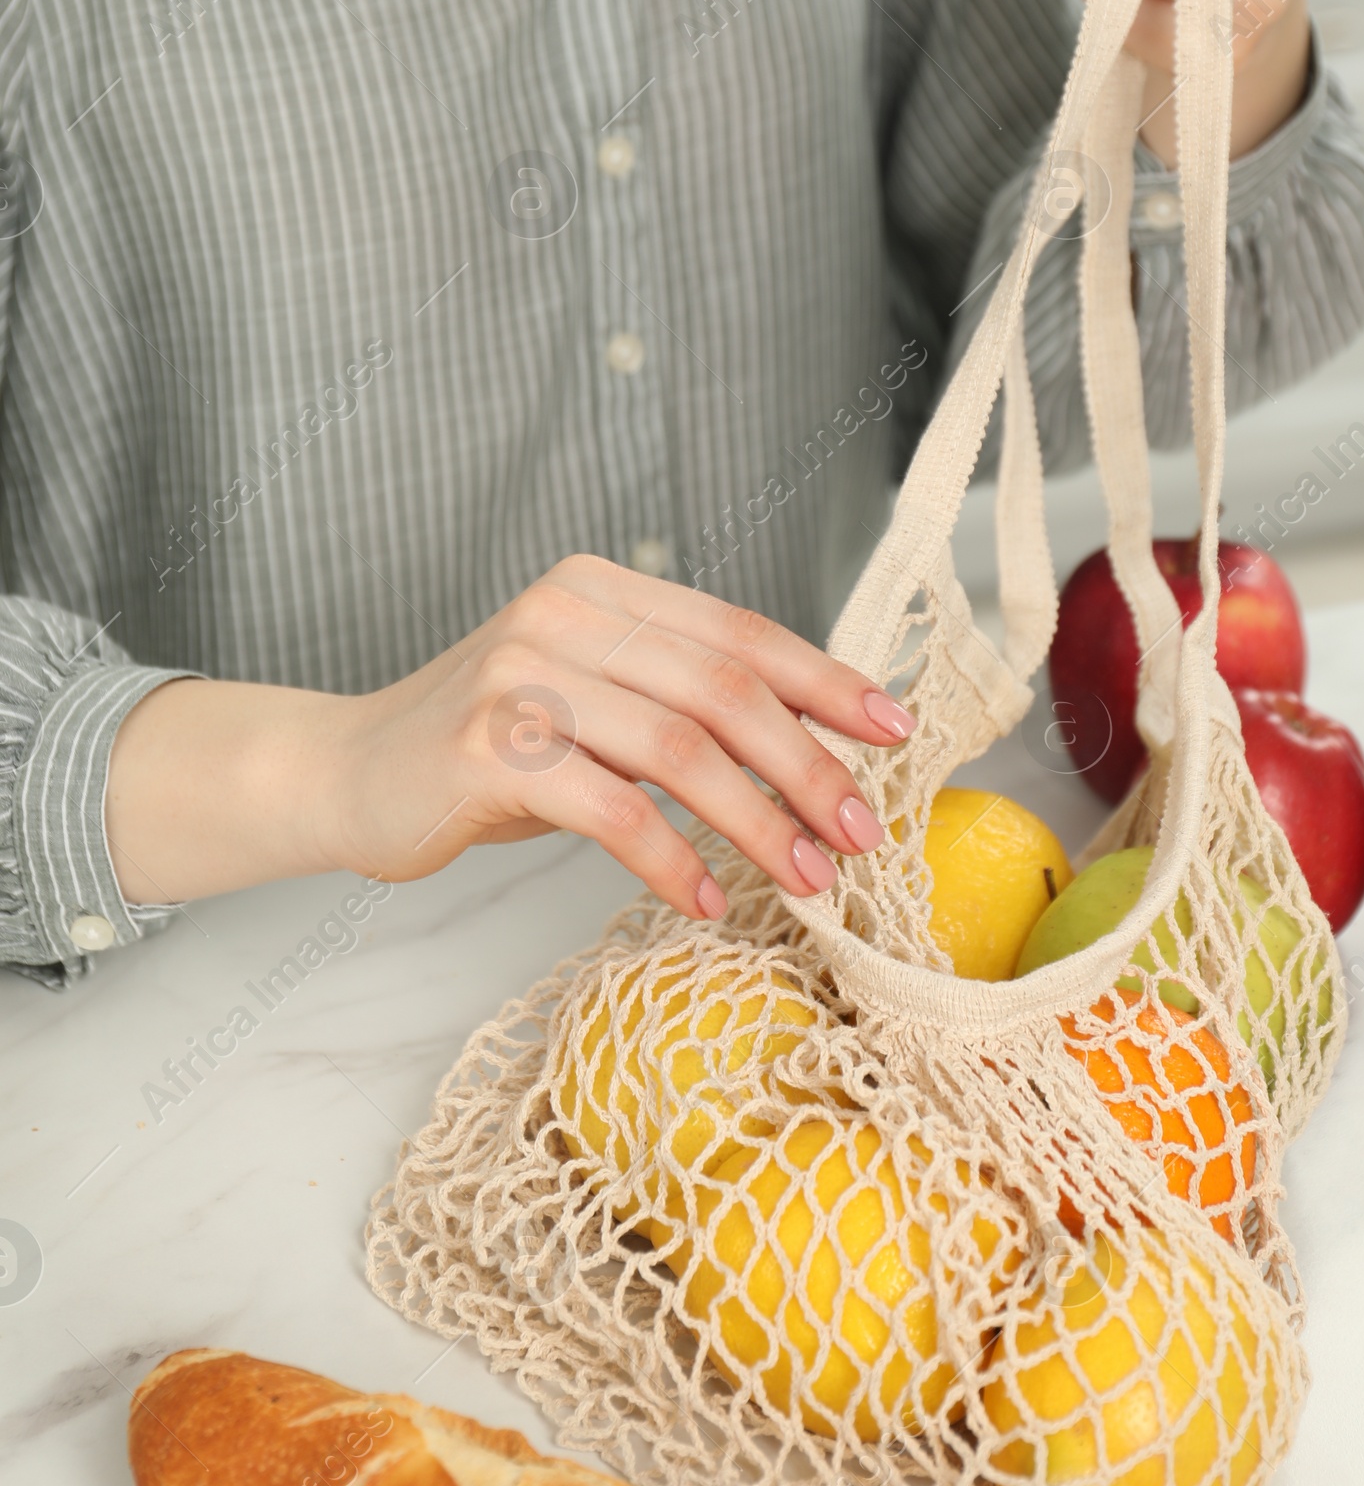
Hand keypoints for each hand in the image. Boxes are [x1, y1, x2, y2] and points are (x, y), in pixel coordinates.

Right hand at [107, 556, 913, 921]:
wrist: (347, 774)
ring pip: (678, 747)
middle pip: (723, 688)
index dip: (825, 680)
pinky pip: (610, 808)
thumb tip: (813, 744)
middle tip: (860, 831)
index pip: (739, 631)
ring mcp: (522, 675)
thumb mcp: (589, 700)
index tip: (893, 731)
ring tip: (808, 877)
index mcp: (602, 588)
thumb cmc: (488, 747)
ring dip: (758, 819)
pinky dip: (670, 858)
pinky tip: (707, 896)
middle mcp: (565, 615)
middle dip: (807, 764)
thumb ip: (676, 700)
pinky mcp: (489, 747)